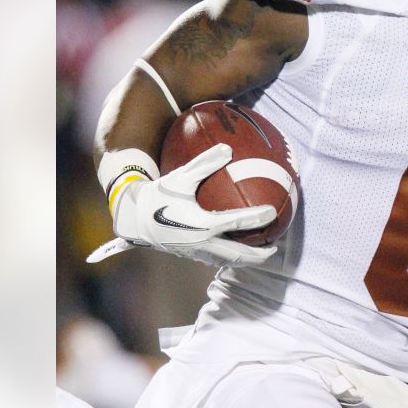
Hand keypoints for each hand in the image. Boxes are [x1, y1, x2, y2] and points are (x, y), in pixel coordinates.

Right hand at [87, 143, 277, 266]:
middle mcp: (200, 242)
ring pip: (227, 260)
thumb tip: (227, 148)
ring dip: (245, 258)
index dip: (256, 218)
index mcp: (201, 224)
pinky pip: (215, 258)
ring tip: (260, 252)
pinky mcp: (189, 254)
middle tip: (274, 247)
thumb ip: (204, 163)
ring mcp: (195, 252)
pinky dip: (230, 256)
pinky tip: (235, 248)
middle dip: (258, 254)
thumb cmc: (157, 195)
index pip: (235, 222)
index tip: (272, 212)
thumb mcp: (180, 177)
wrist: (133, 217)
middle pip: (237, 254)